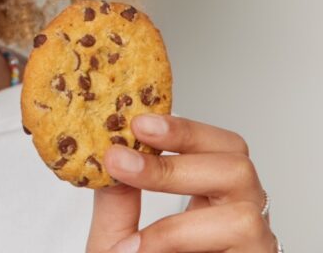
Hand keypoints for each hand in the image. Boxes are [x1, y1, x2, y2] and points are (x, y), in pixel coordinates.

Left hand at [86, 114, 278, 251]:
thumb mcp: (116, 241)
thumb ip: (115, 203)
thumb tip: (107, 157)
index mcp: (212, 200)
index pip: (216, 147)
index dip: (183, 129)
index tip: (138, 123)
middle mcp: (241, 218)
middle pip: (238, 164)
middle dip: (176, 157)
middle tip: (120, 158)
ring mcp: (255, 248)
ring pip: (244, 208)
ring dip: (179, 216)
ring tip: (129, 216)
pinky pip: (238, 245)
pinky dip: (181, 242)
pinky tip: (144, 250)